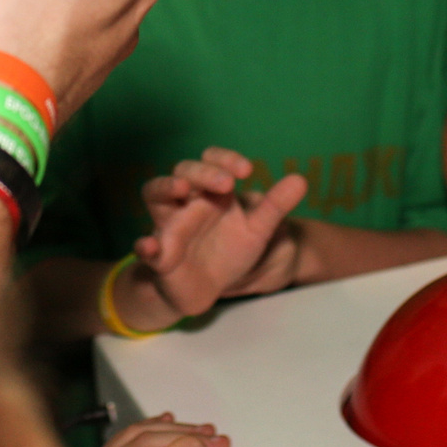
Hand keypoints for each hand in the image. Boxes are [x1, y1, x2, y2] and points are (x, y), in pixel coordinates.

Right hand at [135, 149, 310, 314]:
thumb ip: (275, 205)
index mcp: (211, 192)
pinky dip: (146, 247)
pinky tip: (151, 248)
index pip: (211, 160)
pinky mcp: (159, 254)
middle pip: (184, 171)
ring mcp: (169, 225)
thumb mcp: (257, 229)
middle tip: (226, 184)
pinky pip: (146, 247)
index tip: (246, 170)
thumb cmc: (229, 250)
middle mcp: (186, 201)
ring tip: (181, 189)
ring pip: (154, 193)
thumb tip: (301, 179)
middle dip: (202, 172)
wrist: (208, 288)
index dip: (224, 158)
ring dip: (165, 187)